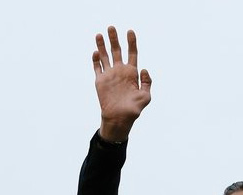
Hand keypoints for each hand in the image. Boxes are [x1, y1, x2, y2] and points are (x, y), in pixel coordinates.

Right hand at [93, 27, 151, 141]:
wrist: (119, 119)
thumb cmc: (133, 110)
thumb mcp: (146, 97)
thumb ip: (147, 82)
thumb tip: (144, 69)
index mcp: (131, 73)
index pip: (132, 53)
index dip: (131, 42)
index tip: (130, 31)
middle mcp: (120, 71)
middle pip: (117, 50)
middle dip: (114, 39)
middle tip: (111, 27)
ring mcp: (110, 75)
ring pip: (105, 56)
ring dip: (102, 45)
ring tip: (100, 34)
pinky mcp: (100, 81)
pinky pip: (97, 68)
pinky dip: (95, 60)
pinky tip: (95, 52)